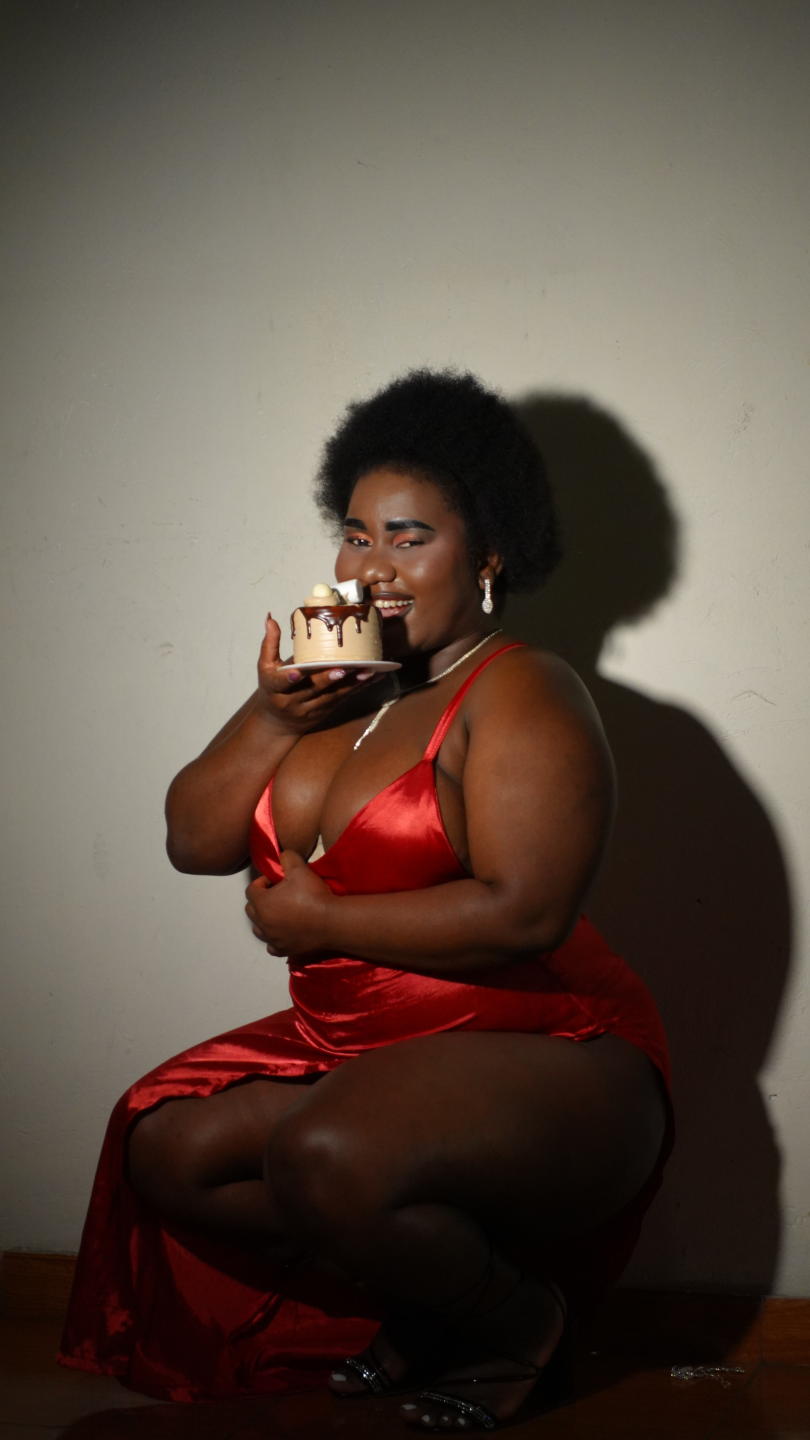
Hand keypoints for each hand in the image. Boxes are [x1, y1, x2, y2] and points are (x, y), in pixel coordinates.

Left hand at [245, 850, 334, 955]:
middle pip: (251, 909)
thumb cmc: (313, 895)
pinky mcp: (283, 950)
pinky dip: (274, 938)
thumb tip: (282, 855)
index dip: (262, 882)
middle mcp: (262, 923)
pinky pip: (271, 945)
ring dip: (264, 919)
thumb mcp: (299, 869)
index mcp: (262, 903)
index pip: (251, 890)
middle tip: (277, 894)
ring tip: (279, 912)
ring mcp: (272, 938)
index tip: (276, 880)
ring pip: (258, 929)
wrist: (331, 921)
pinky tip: (283, 932)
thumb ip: (287, 857)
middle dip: (260, 900)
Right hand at [256, 614, 376, 735]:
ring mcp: (310, 708)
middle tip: (343, 668)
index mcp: (275, 688)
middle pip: (312, 688)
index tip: (297, 672)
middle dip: (328, 679)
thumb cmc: (272, 689)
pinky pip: (343, 698)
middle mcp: (292, 701)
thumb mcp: (266, 668)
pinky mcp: (325, 711)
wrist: (278, 723)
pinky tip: (372, 678)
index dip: (289, 678)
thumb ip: (269, 644)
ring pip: (332, 695)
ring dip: (351, 683)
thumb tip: (271, 618)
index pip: (281, 683)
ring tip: (366, 671)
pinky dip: (358, 688)